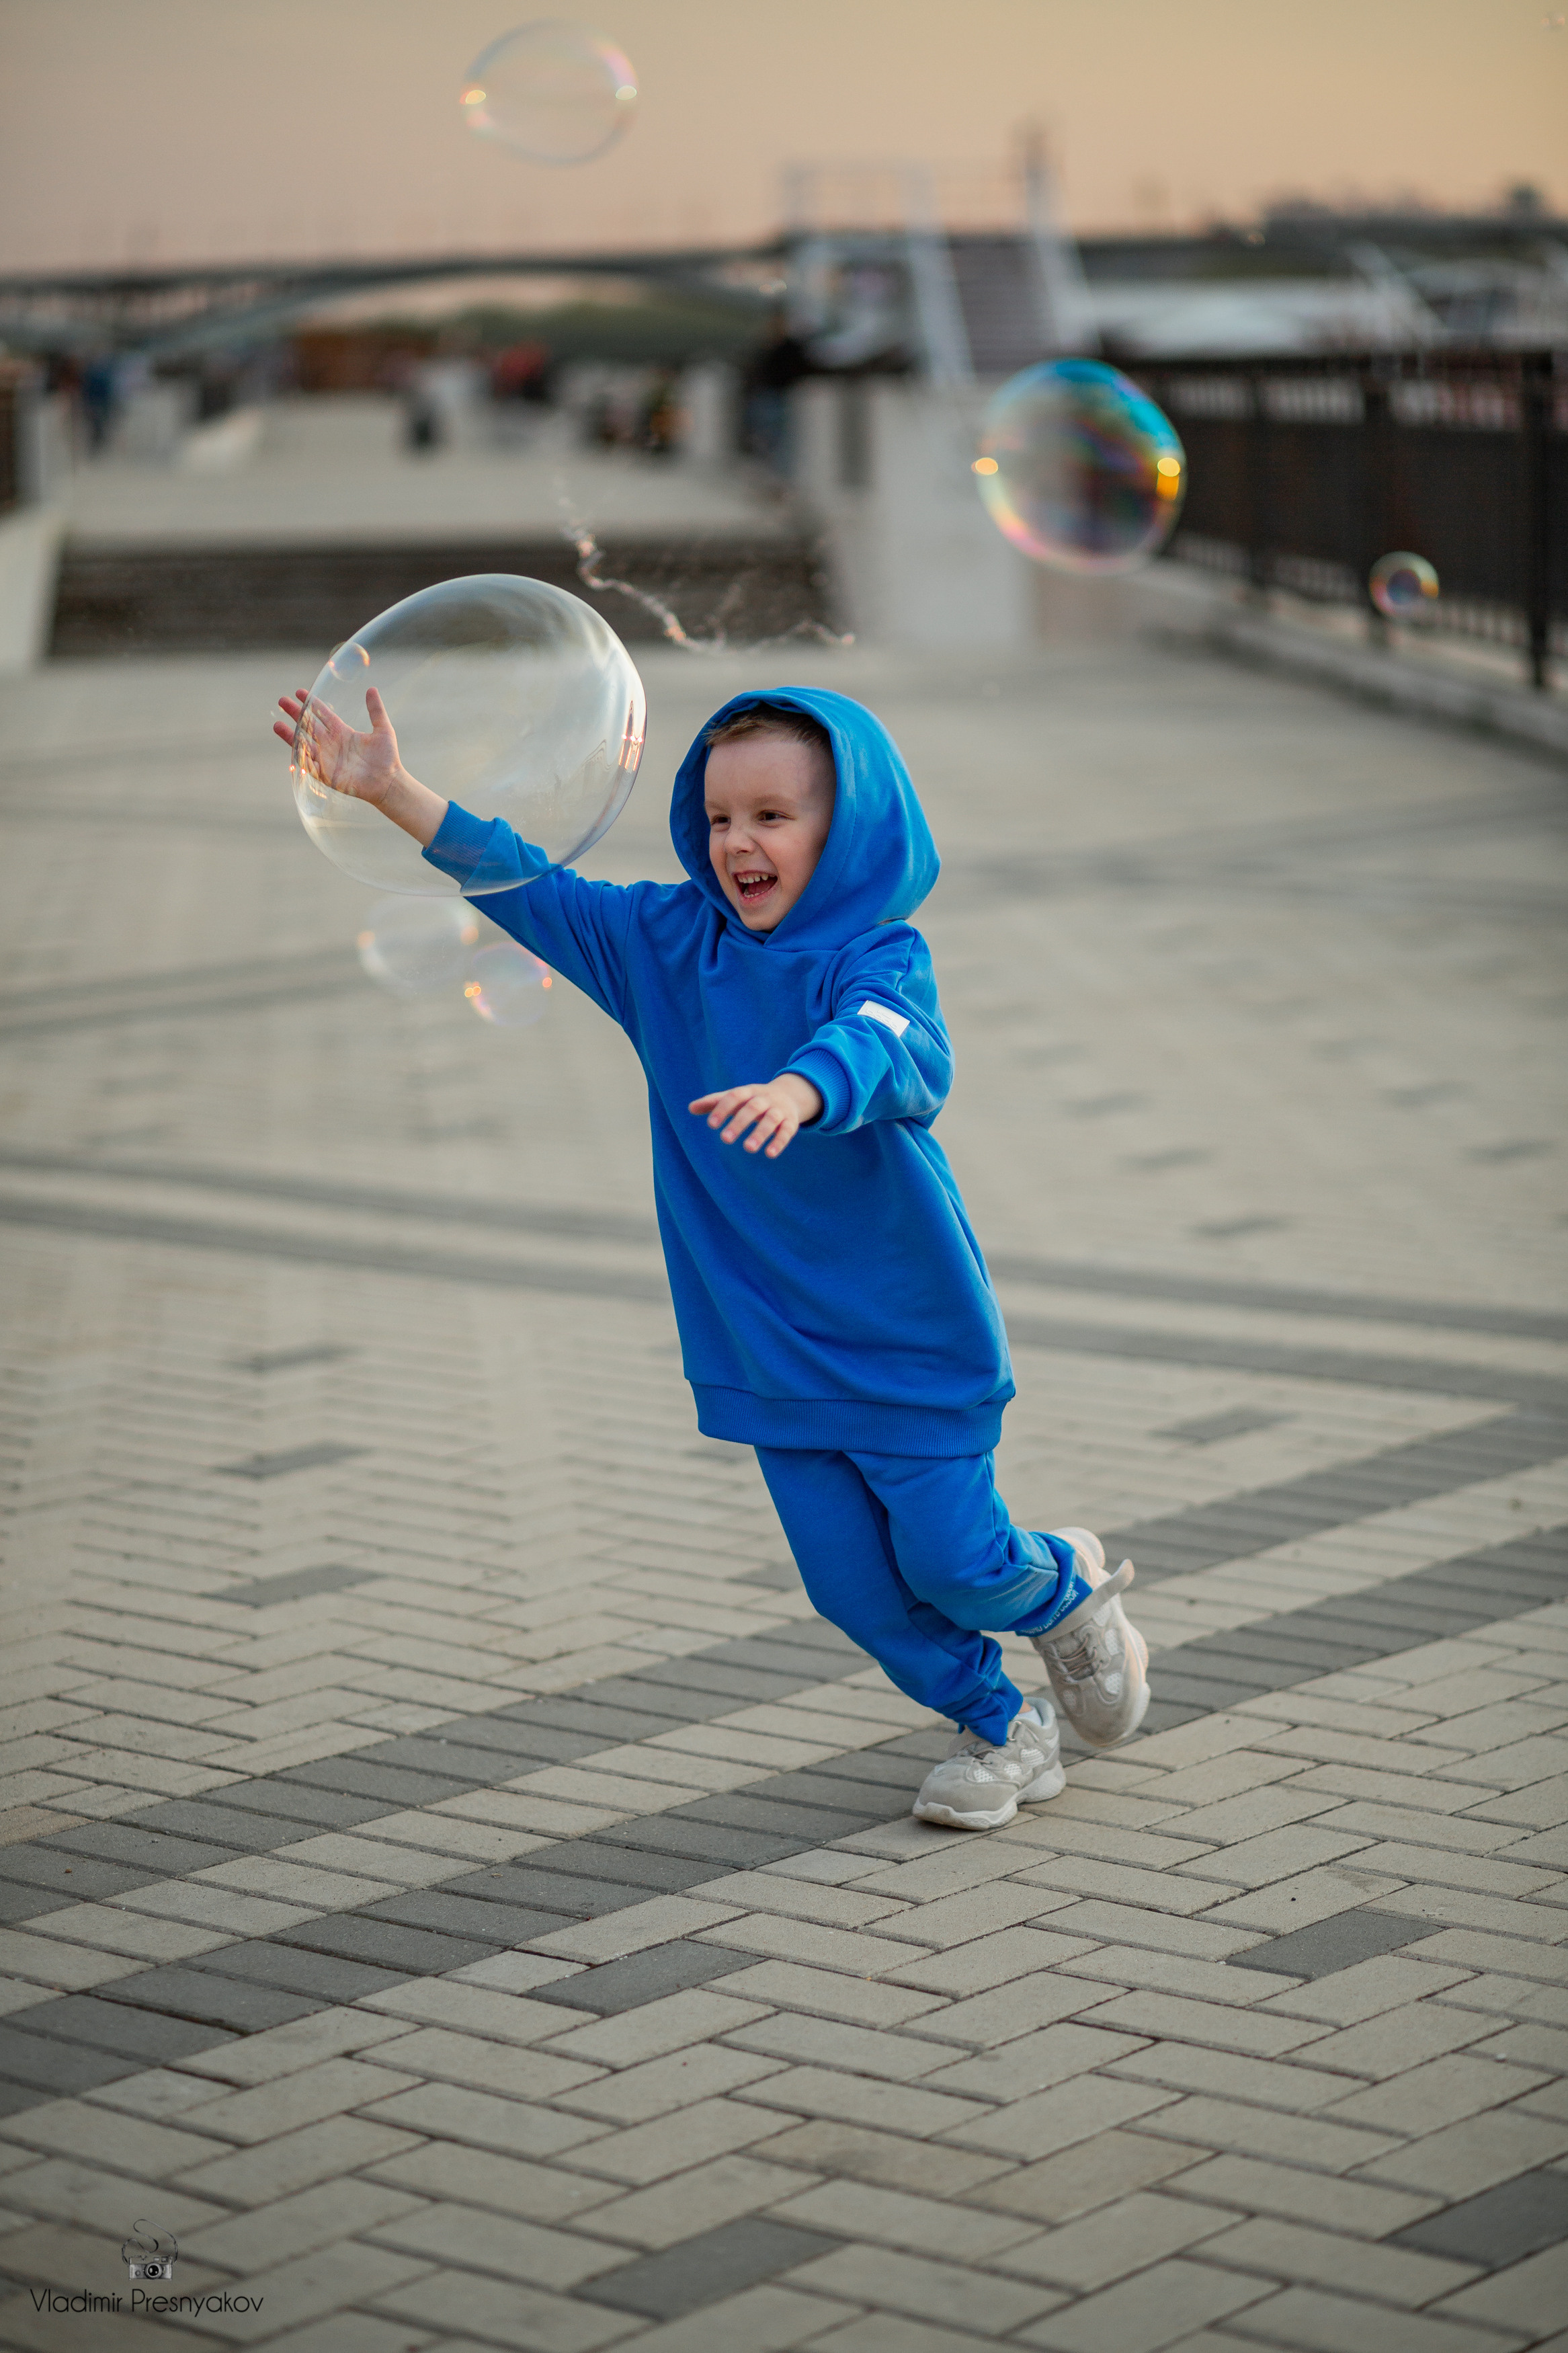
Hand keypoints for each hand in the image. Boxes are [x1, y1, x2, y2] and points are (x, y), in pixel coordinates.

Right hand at [273, 683, 402, 805]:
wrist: (388, 782)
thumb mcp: (383, 729)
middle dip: (295, 714)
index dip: (311, 703)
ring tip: (276, 725)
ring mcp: (328, 759)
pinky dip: (300, 759)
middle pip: (308, 726)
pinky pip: (310, 765)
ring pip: (304, 745)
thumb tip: (371, 689)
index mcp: (342, 732)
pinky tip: (291, 749)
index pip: (322, 714)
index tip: (299, 692)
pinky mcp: (327, 775)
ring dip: (290, 736)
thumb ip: (376, 710)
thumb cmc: (387, 758)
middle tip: (281, 701)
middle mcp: (332, 744)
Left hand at [690, 1073, 822, 1158]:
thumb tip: (690, 1108)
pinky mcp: (791, 1122)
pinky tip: (769, 1154)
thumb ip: (714, 1102)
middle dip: (739, 1123)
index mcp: (749, 1091)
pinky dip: (779, 1142)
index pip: (734, 1097)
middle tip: (725, 1139)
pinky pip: (787, 1131)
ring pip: (771, 1120)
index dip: (723, 1109)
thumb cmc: (753, 1100)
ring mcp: (779, 1110)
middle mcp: (765, 1099)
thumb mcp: (736, 1098)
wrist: (789, 1095)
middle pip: (752, 1108)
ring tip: (748, 1148)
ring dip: (760, 1133)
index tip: (711, 1125)